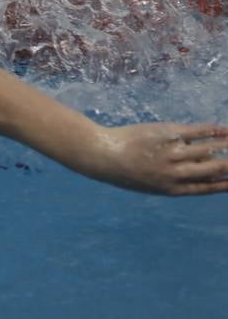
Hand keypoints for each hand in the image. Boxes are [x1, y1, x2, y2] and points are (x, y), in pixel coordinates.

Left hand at [92, 123, 227, 195]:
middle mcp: (177, 173)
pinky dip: (214, 130)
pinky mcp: (168, 134)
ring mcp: (174, 153)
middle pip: (215, 169)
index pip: (209, 187)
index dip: (227, 183)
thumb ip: (174, 179)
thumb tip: (198, 166)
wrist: (102, 155)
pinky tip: (226, 129)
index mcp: (173, 189)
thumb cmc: (123, 171)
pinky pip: (198, 132)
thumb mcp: (150, 184)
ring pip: (210, 149)